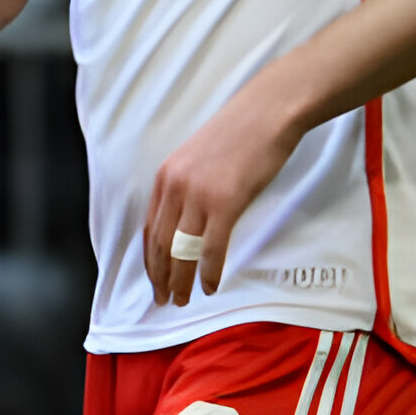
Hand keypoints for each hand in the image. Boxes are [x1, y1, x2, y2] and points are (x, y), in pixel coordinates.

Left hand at [141, 84, 301, 306]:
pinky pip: (211, 247)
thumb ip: (187, 188)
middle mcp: (175, 187)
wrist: (265, 113)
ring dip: (180, 280)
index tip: (153, 280)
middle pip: (161, 243)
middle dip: (160, 276)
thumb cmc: (238, 135)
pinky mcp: (225, 202)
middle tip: (164, 301)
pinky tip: (210, 287)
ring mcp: (198, 195)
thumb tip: (186, 221)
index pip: (149, 227)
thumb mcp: (198, 160)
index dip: (150, 259)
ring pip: (181, 250)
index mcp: (166, 176)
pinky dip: (209, 271)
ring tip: (182, 301)